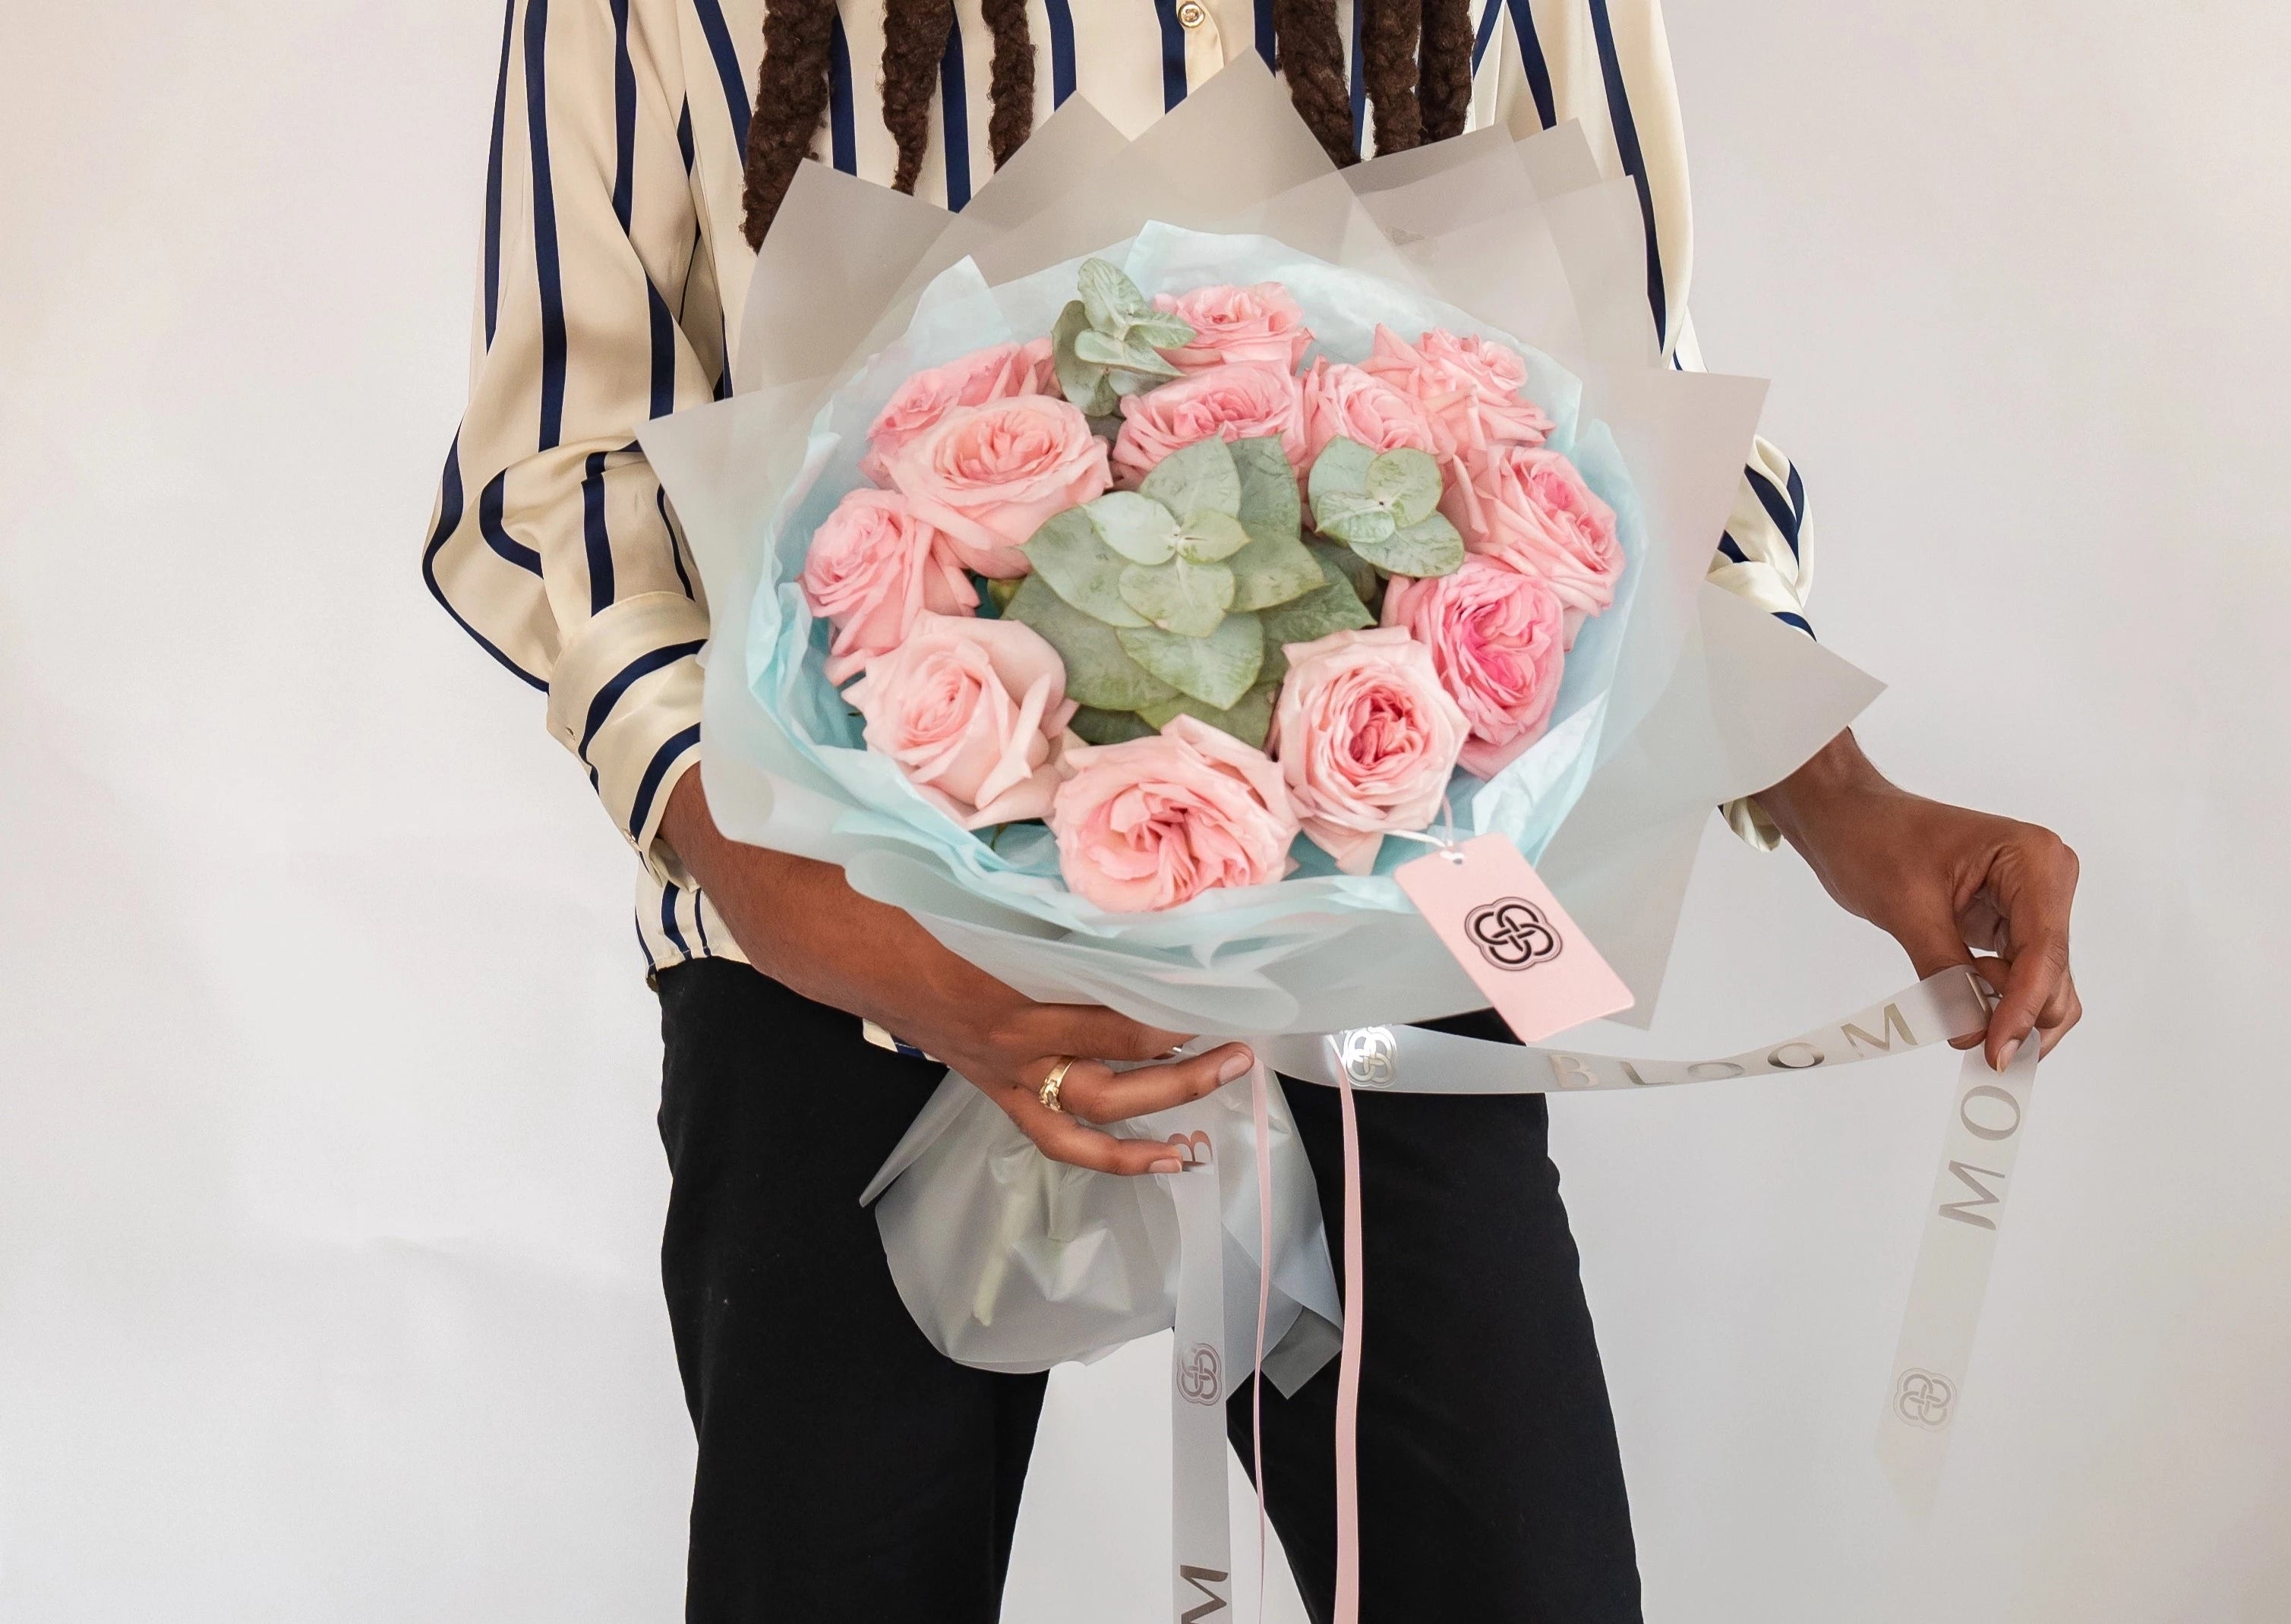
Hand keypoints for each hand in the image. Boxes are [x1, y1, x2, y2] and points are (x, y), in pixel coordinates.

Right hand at [658, 771, 1249, 1173]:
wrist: (819, 930)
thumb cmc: (892, 884)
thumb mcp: (962, 864)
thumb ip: (1029, 867)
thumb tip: (1100, 838)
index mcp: (1003, 980)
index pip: (1108, 1003)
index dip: (1171, 1001)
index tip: (1225, 987)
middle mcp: (1007, 1037)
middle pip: (1115, 1061)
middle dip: (1187, 1059)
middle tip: (1244, 1045)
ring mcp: (998, 1067)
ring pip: (1090, 1112)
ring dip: (1160, 1115)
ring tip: (1218, 1111)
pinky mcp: (989, 1081)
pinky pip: (1054, 1133)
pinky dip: (1108, 1152)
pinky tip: (1161, 1154)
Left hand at [1757, 732, 2081, 1069]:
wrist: (1846, 816)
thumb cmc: (1872, 840)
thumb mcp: (1907, 909)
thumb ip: (1945, 973)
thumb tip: (1971, 1032)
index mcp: (2035, 860)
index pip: (2044, 951)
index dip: (2023, 1009)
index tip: (1995, 1052)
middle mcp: (2047, 879)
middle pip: (2054, 974)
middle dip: (2019, 1015)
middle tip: (1976, 1050)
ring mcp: (2033, 902)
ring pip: (2043, 982)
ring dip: (2007, 1011)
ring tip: (1957, 1017)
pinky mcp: (2010, 922)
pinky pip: (2018, 975)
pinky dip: (1995, 999)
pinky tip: (1962, 1007)